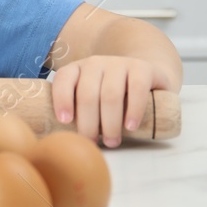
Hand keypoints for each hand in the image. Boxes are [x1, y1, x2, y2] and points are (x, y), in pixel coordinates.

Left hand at [51, 55, 173, 146]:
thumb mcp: (91, 96)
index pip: (64, 79)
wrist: (144, 75)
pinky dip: (133, 110)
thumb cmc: (111, 93)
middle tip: (93, 142)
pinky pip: (137, 89)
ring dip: (110, 123)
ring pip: (110, 95)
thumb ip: (78, 109)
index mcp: (78, 68)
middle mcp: (96, 63)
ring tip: (112, 141)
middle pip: (87, 94)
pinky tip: (131, 126)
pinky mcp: (142, 68)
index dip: (62, 99)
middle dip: (88, 123)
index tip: (65, 121)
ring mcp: (119, 63)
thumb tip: (67, 140)